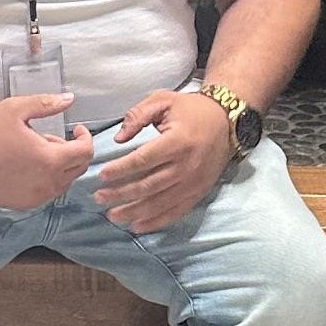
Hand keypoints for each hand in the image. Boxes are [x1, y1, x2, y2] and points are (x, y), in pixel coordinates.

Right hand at [0, 93, 93, 208]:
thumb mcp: (17, 109)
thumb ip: (47, 103)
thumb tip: (70, 99)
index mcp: (50, 159)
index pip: (86, 152)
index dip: (85, 138)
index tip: (76, 130)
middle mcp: (48, 182)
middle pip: (78, 168)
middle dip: (72, 151)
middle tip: (50, 138)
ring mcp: (37, 197)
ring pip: (64, 182)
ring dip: (59, 166)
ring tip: (36, 152)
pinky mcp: (25, 204)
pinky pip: (48, 192)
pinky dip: (46, 179)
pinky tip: (28, 167)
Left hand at [97, 89, 232, 231]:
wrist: (227, 120)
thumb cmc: (191, 109)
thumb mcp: (162, 100)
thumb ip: (137, 116)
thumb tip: (118, 138)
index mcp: (177, 142)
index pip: (143, 160)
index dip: (121, 169)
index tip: (102, 175)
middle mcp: (187, 165)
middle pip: (148, 186)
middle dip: (120, 194)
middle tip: (99, 198)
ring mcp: (194, 182)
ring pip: (159, 203)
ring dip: (134, 212)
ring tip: (113, 215)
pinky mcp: (199, 192)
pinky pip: (176, 211)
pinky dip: (156, 221)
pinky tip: (138, 226)